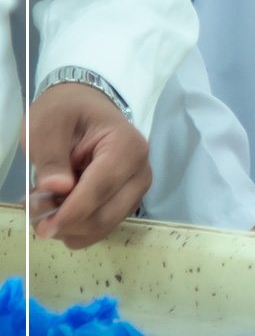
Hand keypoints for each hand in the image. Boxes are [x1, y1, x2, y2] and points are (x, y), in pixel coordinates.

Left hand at [25, 82, 151, 247]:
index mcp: (127, 148)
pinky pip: (99, 227)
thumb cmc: (66, 112)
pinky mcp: (126, 202)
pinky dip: (75, 226)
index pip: (100, 190)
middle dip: (65, 222)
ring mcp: (135, 189)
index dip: (70, 213)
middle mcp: (140, 172)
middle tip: (32, 206)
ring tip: (44, 201)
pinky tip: (59, 205)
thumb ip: (51, 157)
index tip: (42, 227)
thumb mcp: (46, 126)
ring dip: (67, 226)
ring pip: (101, 227)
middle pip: (104, 216)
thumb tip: (58, 188)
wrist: (84, 108)